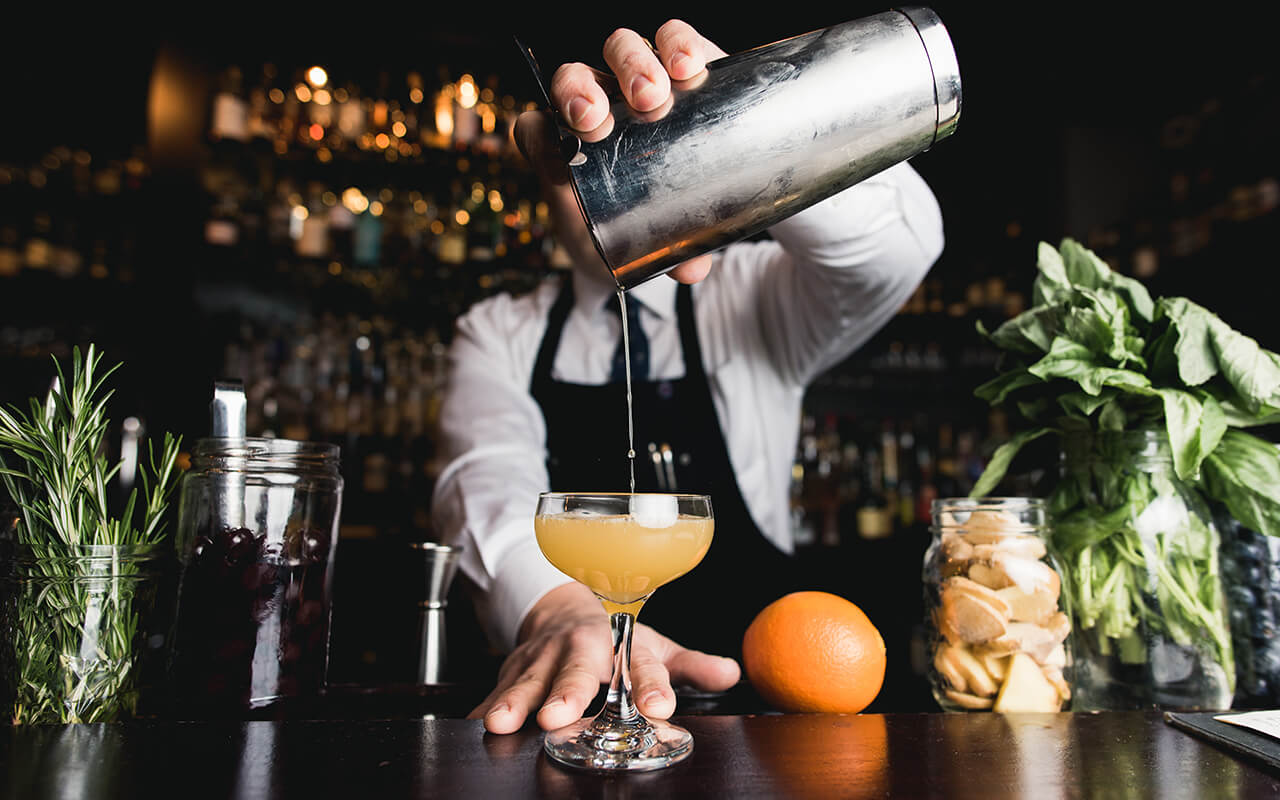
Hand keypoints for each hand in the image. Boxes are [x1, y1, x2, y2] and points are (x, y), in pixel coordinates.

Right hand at [470, 582, 740, 733]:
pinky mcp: (513, 668)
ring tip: (502, 723)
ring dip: (514, 701)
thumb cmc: (615, 637)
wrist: (563, 609)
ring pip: (527, 679)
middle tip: (559, 716)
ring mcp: (543, 658)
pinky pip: (496, 688)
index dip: (651, 686)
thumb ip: (691, 666)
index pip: (641, 664)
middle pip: (576, 671)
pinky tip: (476, 722)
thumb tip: (732, 673)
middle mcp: (581, 648)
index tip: (660, 707)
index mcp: (622, 643)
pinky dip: (484, 705)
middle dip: (568, 693)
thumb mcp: (655, 646)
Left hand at [513, 20, 727, 284]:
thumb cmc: (635, 229)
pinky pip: (673, 39)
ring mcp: (636, 83)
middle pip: (572, 80)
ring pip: (619, 51)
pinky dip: (678, 44)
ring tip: (651, 96)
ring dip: (629, 66)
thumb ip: (659, 261)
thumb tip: (693, 268)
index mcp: (568, 151)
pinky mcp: (680, 68)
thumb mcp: (632, 253)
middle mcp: (598, 106)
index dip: (540, 134)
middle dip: (579, 94)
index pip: (535, 128)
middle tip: (598, 123)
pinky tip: (688, 66)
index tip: (561, 157)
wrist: (677, 204)